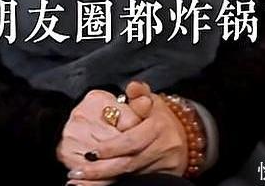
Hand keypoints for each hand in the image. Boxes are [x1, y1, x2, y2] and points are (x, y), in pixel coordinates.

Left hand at [64, 83, 188, 182]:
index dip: (110, 148)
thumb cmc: (160, 117)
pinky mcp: (162, 177)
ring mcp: (163, 165)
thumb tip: (132, 88)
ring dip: (104, 180)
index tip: (89, 153)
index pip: (131, 140)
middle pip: (128, 163)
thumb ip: (139, 93)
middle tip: (77, 172)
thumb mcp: (152, 101)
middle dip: (101, 170)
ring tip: (80, 181)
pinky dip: (116, 185)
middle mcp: (162, 147)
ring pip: (130, 175)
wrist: (187, 137)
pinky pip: (136, 181)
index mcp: (158, 126)